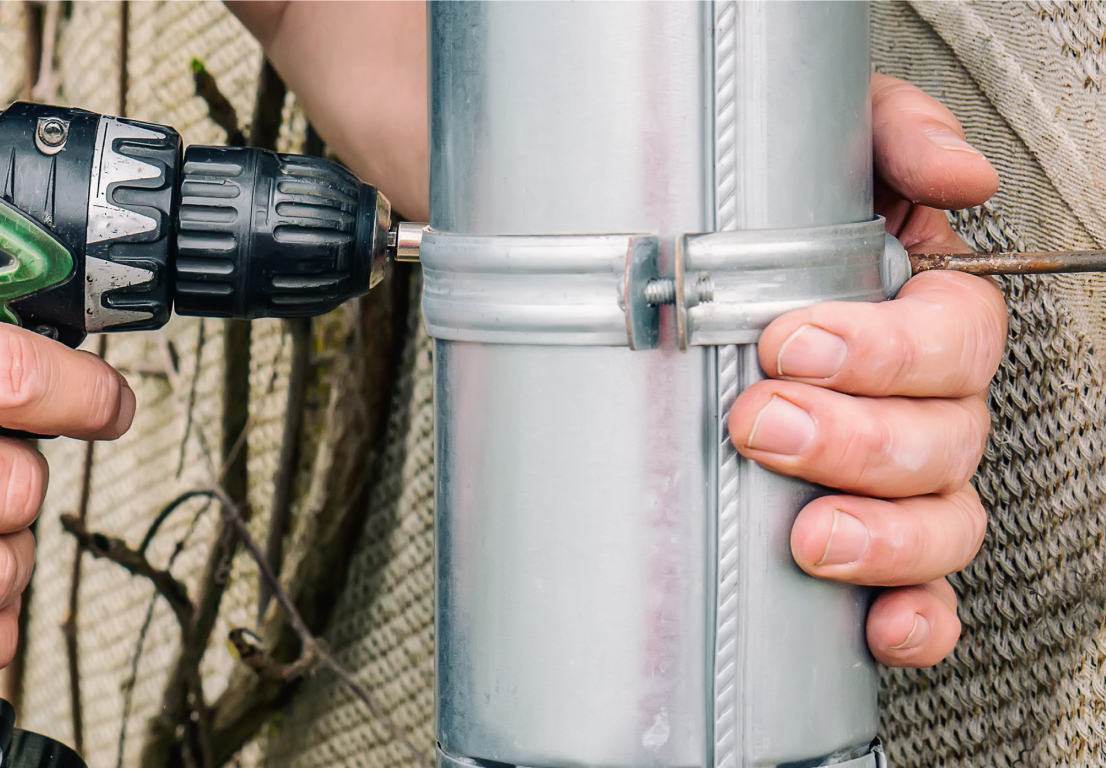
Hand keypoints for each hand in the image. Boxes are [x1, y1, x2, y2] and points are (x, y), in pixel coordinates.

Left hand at [729, 73, 1003, 666]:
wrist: (679, 281)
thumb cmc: (762, 219)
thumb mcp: (820, 148)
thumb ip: (890, 135)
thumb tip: (960, 178)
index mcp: (919, 316)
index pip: (954, 337)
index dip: (883, 349)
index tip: (788, 342)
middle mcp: (924, 405)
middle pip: (945, 438)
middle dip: (853, 439)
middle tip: (759, 423)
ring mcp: (901, 484)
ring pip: (942, 522)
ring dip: (883, 535)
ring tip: (808, 534)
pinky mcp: (869, 550)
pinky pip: (922, 597)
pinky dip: (913, 619)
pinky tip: (878, 626)